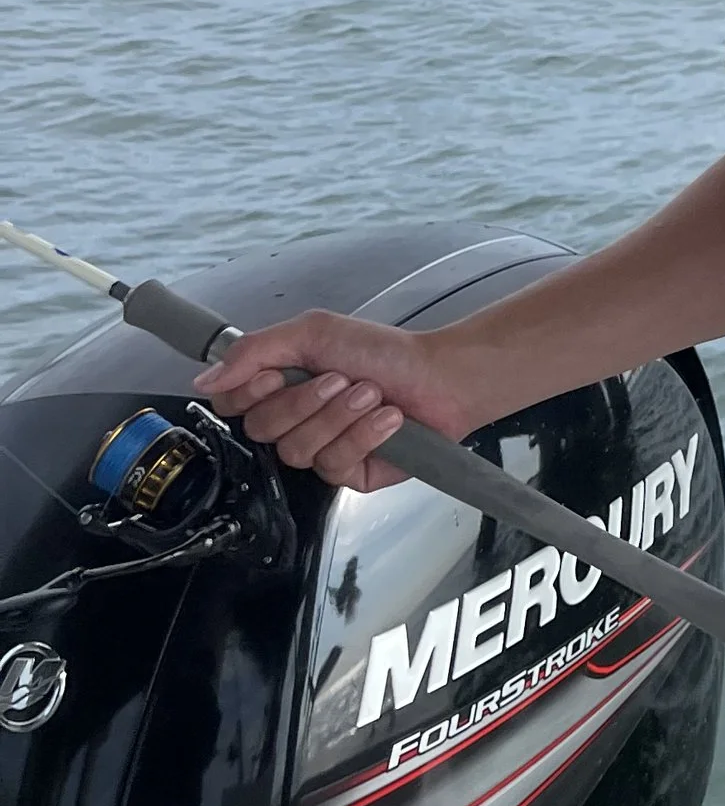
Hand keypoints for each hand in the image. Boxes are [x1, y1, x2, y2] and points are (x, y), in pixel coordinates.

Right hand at [200, 311, 477, 493]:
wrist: (439, 377)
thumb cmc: (383, 351)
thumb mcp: (314, 332)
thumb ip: (255, 350)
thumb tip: (205, 378)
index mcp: (280, 385)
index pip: (231, 403)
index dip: (248, 394)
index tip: (275, 375)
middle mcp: (295, 419)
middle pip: (261, 428)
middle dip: (305, 401)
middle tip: (341, 379)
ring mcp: (319, 449)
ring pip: (296, 450)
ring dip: (338, 417)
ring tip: (370, 395)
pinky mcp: (347, 473)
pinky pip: (332, 464)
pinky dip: (363, 436)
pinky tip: (386, 420)